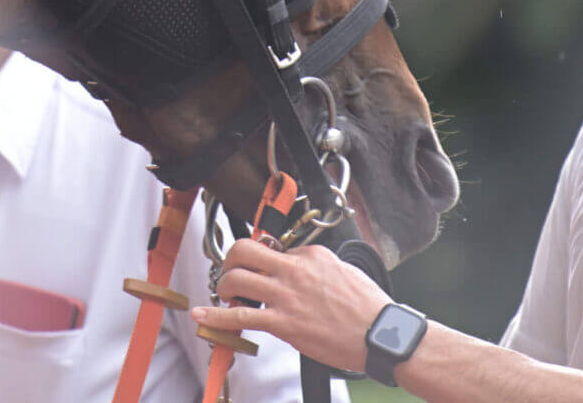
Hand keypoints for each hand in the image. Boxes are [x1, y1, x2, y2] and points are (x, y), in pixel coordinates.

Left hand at [190, 237, 392, 372]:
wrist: (381, 334)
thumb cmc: (369, 308)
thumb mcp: (344, 270)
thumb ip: (316, 265)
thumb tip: (297, 265)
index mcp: (310, 255)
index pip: (274, 248)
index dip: (266, 260)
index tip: (264, 271)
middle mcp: (294, 269)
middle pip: (244, 250)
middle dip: (230, 259)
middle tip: (232, 271)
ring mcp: (286, 295)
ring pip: (236, 278)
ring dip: (224, 285)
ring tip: (226, 294)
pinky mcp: (283, 323)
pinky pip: (240, 316)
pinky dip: (216, 315)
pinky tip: (202, 314)